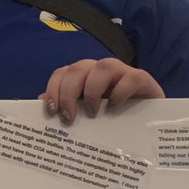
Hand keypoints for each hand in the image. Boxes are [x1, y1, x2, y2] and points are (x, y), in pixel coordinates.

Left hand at [40, 59, 164, 123]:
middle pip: (78, 68)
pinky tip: (113, 109)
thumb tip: (38, 104)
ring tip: (91, 113)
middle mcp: (100, 71)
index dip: (53, 89)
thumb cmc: (113, 119)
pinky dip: (120, 92)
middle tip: (68, 118)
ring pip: (103, 66)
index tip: (51, 112)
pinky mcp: (142, 79)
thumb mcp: (87, 117)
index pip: (62, 73)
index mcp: (84, 77)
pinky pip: (131, 77)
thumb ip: (66, 108)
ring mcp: (122, 72)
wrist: (150, 122)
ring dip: (92, 90)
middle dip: (68, 92)